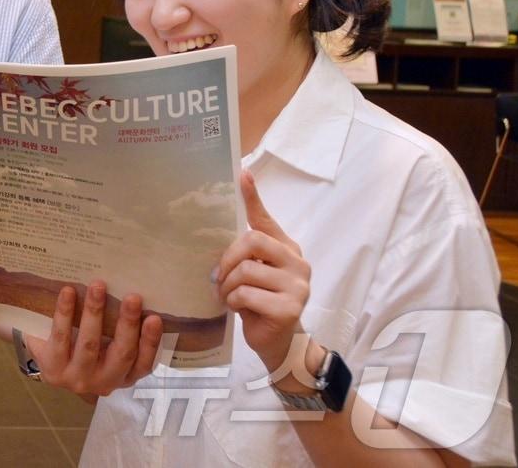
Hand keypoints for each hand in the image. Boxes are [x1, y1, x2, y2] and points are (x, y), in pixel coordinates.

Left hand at [25, 280, 162, 395]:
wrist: (43, 357)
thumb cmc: (83, 342)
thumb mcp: (107, 342)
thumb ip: (120, 326)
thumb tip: (131, 288)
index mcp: (124, 375)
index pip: (144, 364)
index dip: (150, 342)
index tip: (155, 317)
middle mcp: (105, 382)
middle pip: (121, 354)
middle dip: (128, 324)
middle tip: (133, 297)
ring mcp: (78, 378)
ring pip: (90, 344)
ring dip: (95, 311)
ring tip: (98, 286)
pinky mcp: (53, 370)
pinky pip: (61, 337)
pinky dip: (65, 312)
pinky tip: (68, 291)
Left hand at [216, 170, 310, 373]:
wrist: (278, 342)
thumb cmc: (260, 302)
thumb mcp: (252, 273)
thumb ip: (246, 254)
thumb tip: (219, 229)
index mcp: (287, 249)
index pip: (266, 219)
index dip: (253, 197)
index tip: (242, 174)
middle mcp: (297, 263)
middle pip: (252, 240)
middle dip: (228, 258)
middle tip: (220, 277)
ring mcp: (298, 286)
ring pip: (246, 270)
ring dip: (228, 286)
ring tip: (230, 296)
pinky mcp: (290, 308)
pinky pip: (247, 294)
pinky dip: (234, 301)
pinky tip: (240, 308)